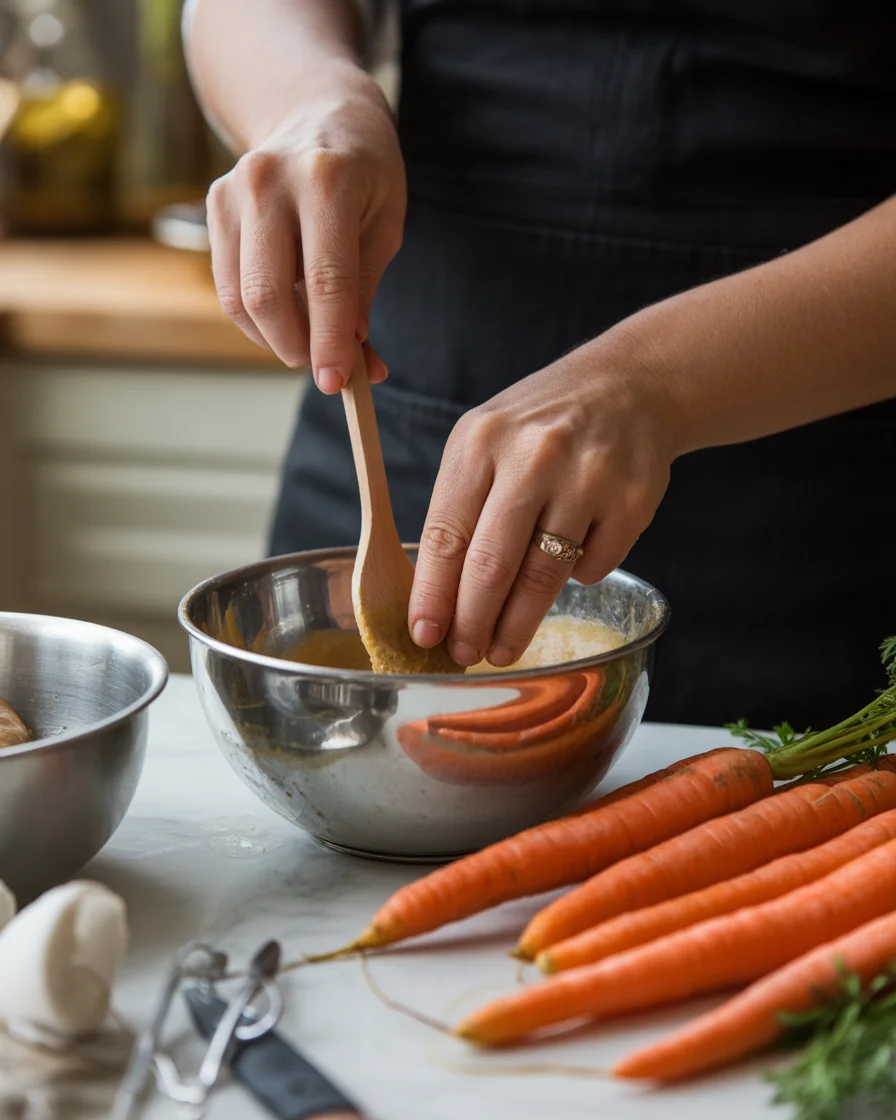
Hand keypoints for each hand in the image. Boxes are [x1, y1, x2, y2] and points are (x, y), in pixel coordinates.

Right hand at [205, 65, 405, 390]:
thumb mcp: (384, 223)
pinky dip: (257, 319)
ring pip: (242, 299)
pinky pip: (229, 288)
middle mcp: (270, 181)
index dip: (331, 341)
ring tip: (309, 341)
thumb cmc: (363, 173)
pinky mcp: (214, 206)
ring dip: (276, 339)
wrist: (316, 110)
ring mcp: (234, 191)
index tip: (337, 384)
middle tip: (324, 367)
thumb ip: (365, 290)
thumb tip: (357, 361)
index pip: (326, 281)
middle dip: (297, 348)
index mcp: (327, 180)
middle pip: (269, 296)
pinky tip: (286, 316)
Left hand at [408, 334, 679, 667]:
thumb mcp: (485, 443)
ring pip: (543, 577)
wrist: (629, 386)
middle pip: (492, 564)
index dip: (433, 594)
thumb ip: (461, 508)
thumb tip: (438, 597)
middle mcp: (533, 457)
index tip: (425, 634)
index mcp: (481, 441)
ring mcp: (587, 478)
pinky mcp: (631, 501)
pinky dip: (576, 578)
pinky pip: (592, 568)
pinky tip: (568, 565)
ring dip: (517, 624)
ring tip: (502, 648)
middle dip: (472, 622)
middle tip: (465, 655)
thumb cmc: (541, 426)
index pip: (446, 534)